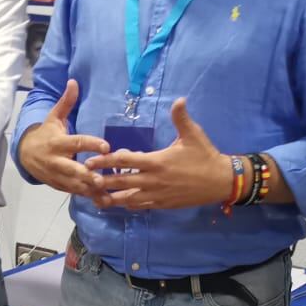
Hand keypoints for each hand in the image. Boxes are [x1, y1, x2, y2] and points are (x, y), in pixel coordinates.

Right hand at [17, 79, 109, 199]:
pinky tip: (103, 200)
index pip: (76, 143)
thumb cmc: (46, 134)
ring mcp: (56, 175)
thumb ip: (66, 102)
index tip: (107, 146)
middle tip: (101, 179)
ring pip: (73, 185)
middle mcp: (56, 160)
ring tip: (106, 192)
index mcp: (57, 142)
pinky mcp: (59, 186)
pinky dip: (87, 196)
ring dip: (89, 189)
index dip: (91, 144)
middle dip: (86, 175)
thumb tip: (74, 81)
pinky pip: (74, 192)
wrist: (25, 154)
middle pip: (72, 169)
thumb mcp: (54, 117)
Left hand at [89, 98, 229, 210]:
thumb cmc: (205, 156)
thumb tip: (179, 99)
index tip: (91, 161)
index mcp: (157, 161)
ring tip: (95, 197)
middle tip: (85, 180)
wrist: (220, 182)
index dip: (106, 161)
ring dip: (111, 198)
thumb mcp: (194, 135)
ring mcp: (157, 194)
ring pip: (128, 199)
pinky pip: (140, 206)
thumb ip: (181, 118)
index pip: (125, 161)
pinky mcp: (163, 204)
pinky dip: (127, 204)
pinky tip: (118, 203)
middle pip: (121, 182)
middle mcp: (154, 180)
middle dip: (102, 181)